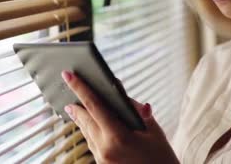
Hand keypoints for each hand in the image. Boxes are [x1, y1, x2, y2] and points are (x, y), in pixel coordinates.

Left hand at [61, 70, 179, 163]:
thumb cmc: (162, 156)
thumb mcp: (153, 129)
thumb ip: (133, 108)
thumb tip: (117, 89)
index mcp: (118, 137)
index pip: (94, 105)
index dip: (80, 87)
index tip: (67, 74)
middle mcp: (105, 149)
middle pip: (85, 119)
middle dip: (76, 102)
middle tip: (68, 85)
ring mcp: (101, 159)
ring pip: (86, 131)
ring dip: (80, 116)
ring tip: (74, 104)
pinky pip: (91, 142)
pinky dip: (88, 130)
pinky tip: (88, 123)